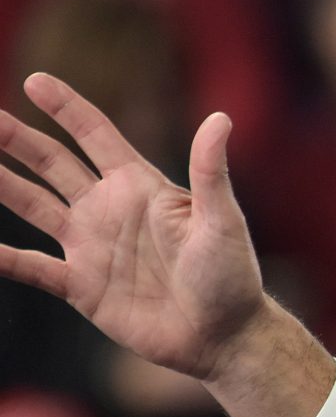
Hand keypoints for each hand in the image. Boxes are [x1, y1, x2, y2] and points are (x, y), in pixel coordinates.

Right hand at [0, 74, 268, 381]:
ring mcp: (91, 246)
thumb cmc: (232, 276)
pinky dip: (3, 257)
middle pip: (51, 163)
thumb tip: (221, 118)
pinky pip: (31, 267)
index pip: (95, 135)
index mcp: (140, 186)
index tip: (35, 80)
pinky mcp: (81, 286)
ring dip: (0, 184)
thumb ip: (210, 172)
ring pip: (31, 205)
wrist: (223, 337)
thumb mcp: (222, 221)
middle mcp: (108, 209)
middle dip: (16, 138)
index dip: (67, 108)